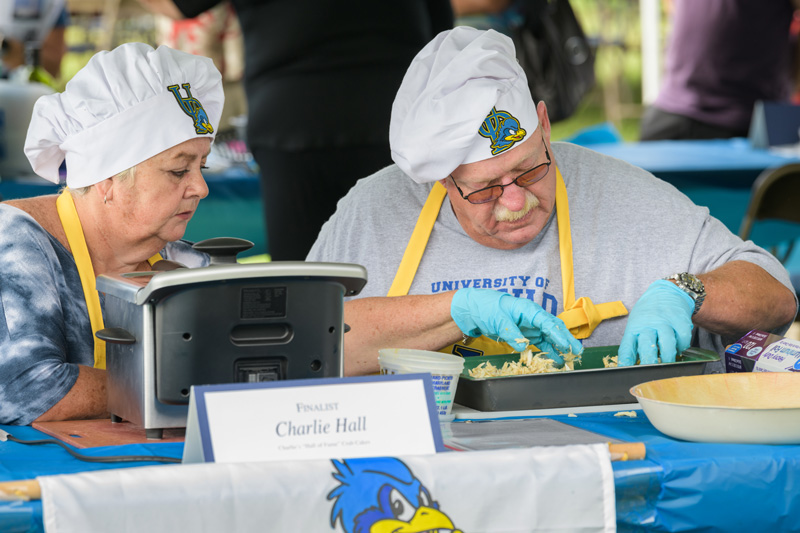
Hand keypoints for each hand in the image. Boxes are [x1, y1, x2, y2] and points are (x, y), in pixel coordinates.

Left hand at [451, 288, 583, 362]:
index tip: (566, 345)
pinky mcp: (526, 334)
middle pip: (554, 329)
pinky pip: (541, 342)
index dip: (558, 335)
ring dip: (560, 348)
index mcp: (529, 309)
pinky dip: (549, 351)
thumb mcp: (499, 320)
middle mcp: (533, 317)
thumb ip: (512, 333)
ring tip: (570, 359)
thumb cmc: (487, 308)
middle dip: (566, 341)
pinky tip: (556, 359)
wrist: (475, 308)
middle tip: (577, 352)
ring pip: (550, 337)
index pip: (547, 323)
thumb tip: (522, 346)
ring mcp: (531, 326)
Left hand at [618, 280, 693, 365]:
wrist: (666, 293)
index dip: (626, 362)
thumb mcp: (636, 324)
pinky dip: (682, 347)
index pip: (627, 347)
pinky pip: (683, 339)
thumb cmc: (648, 314)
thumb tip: (631, 366)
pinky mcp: (680, 320)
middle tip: (651, 371)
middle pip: (647, 346)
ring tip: (667, 362)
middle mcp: (647, 324)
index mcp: (633, 327)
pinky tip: (678, 347)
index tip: (627, 372)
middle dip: (649, 361)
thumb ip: (635, 343)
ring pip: (667, 344)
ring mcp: (665, 321)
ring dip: (668, 357)